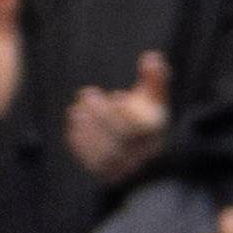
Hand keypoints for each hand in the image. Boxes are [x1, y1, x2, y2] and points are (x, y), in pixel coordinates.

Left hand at [63, 51, 173, 185]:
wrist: (142, 158)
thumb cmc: (147, 122)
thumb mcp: (155, 100)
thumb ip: (155, 79)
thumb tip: (152, 57)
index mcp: (155, 139)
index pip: (138, 129)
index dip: (124, 112)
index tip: (116, 96)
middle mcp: (141, 158)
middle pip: (119, 141)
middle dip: (101, 115)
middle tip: (88, 95)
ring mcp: (122, 169)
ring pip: (103, 153)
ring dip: (88, 127)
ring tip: (79, 111)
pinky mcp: (104, 175)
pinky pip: (89, 161)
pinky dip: (80, 141)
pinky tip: (76, 125)